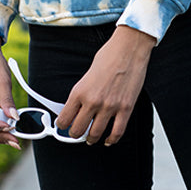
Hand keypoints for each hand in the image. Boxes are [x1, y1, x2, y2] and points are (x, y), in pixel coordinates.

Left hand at [56, 26, 155, 145]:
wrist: (128, 49)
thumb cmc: (108, 57)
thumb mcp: (86, 76)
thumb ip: (81, 94)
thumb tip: (77, 109)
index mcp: (79, 92)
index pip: (64, 119)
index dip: (62, 126)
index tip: (63, 127)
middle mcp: (92, 102)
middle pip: (78, 130)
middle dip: (75, 134)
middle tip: (76, 133)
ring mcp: (110, 107)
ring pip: (96, 134)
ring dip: (91, 139)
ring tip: (91, 138)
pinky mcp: (125, 108)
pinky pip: (117, 132)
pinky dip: (111, 140)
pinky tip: (108, 140)